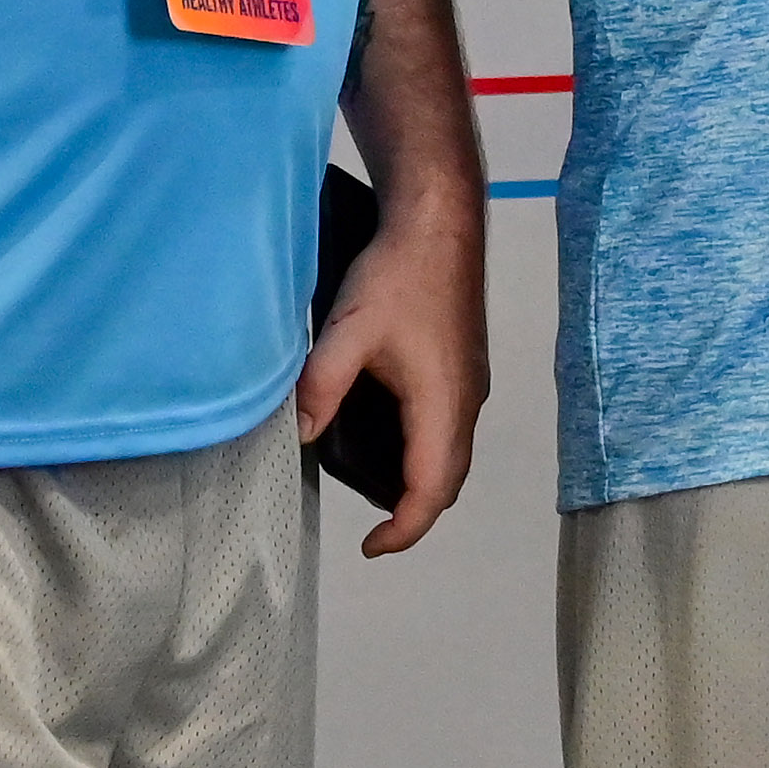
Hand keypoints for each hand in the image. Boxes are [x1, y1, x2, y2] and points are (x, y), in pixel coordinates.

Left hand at [299, 198, 489, 560]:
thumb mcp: (348, 331)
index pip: (431, 490)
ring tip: (379, 494)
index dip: (405, 529)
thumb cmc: (397, 275)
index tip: (369, 547)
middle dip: (416, 515)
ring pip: (455, 454)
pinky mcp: (466, 365)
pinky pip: (452, 429)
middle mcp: (467, 401)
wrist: (440, 219)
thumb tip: (297, 435)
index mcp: (442, 404)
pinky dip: (429, 454)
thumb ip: (321, 386)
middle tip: (373, 531)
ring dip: (424, 483)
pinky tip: (392, 440)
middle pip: (451, 481)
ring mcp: (472, 382)